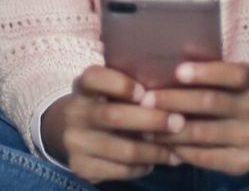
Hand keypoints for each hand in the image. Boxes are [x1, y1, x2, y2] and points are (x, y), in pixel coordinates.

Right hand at [45, 65, 181, 183]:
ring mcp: (75, 142)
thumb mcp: (110, 88)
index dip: (120, 85)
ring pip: (123, 149)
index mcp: (83, 86)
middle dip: (152, 120)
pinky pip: (120, 170)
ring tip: (177, 151)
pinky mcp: (81, 167)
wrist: (69, 131)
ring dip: (155, 151)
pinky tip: (157, 161)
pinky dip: (143, 167)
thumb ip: (133, 85)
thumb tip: (176, 89)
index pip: (94, 78)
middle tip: (179, 123)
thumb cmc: (105, 103)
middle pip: (114, 116)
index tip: (144, 92)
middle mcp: (75, 112)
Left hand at [142, 61, 248, 175]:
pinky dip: (180, 150)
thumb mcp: (226, 80)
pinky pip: (205, 157)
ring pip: (203, 132)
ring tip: (146, 126)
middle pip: (211, 102)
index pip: (233, 74)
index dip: (207, 72)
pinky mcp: (244, 161)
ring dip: (169, 130)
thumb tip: (159, 67)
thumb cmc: (228, 97)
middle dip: (174, 100)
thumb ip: (203, 74)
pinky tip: (163, 144)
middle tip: (145, 100)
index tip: (178, 71)